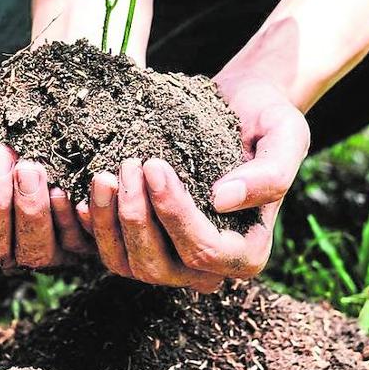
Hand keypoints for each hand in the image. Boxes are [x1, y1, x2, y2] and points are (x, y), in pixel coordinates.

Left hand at [78, 64, 309, 289]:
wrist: (241, 103)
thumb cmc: (268, 117)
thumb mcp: (286, 135)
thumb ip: (270, 173)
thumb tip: (223, 200)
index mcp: (248, 251)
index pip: (204, 252)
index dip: (174, 215)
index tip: (155, 165)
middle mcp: (210, 265)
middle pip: (160, 267)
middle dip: (137, 218)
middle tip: (127, 165)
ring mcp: (173, 257)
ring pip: (128, 265)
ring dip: (109, 223)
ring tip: (104, 174)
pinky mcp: (146, 239)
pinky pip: (111, 250)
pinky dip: (92, 227)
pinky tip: (82, 194)